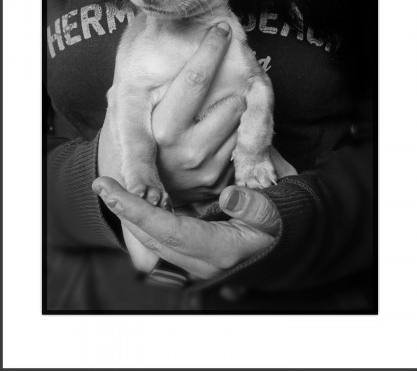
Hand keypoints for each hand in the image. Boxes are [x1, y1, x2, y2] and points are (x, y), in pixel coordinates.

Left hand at [92, 177, 279, 278]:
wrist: (285, 245)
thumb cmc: (280, 226)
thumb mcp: (275, 213)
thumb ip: (253, 205)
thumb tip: (229, 195)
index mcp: (219, 250)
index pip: (166, 231)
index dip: (135, 210)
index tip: (109, 190)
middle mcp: (201, 261)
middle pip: (151, 237)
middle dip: (123, 211)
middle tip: (101, 184)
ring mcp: (195, 260)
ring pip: (152, 238)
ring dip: (130, 215)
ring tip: (111, 190)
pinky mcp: (193, 252)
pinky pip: (161, 237)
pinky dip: (144, 218)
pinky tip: (135, 201)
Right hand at [152, 22, 245, 205]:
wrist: (150, 192)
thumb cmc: (146, 141)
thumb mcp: (138, 113)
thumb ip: (151, 83)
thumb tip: (157, 30)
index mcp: (161, 129)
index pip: (195, 80)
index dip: (211, 50)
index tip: (223, 30)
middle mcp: (186, 150)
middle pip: (232, 102)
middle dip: (231, 89)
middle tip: (220, 87)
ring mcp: (206, 168)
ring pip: (239, 121)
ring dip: (233, 111)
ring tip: (213, 115)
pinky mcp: (221, 180)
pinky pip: (241, 143)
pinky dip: (234, 133)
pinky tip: (217, 135)